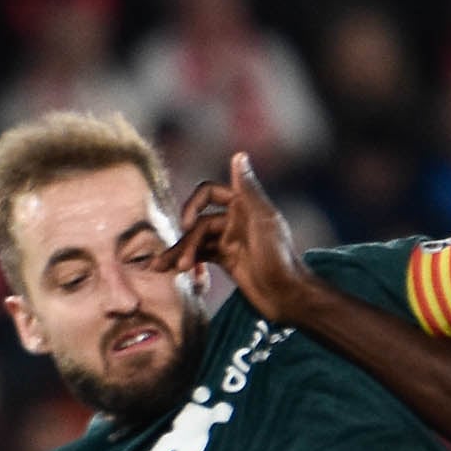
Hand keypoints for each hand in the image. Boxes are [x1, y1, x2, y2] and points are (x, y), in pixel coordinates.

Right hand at [167, 153, 312, 322]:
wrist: (288, 295)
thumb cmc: (279, 256)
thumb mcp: (263, 219)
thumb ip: (248, 189)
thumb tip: (239, 154)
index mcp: (244, 205)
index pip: (209, 193)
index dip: (194, 204)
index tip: (187, 224)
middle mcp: (235, 219)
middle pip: (199, 222)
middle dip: (186, 241)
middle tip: (180, 264)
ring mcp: (230, 240)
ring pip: (197, 241)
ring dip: (181, 253)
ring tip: (162, 268)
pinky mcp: (228, 260)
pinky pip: (202, 255)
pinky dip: (188, 261)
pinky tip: (173, 270)